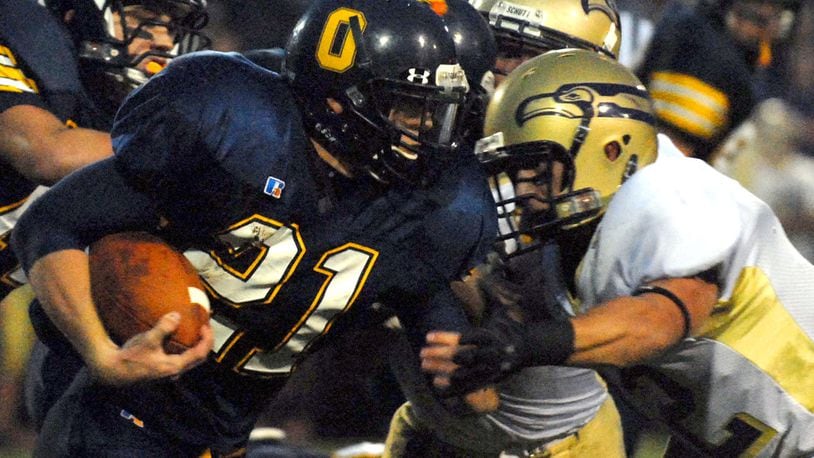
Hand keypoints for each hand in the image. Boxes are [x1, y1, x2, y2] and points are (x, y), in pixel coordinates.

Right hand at [89, 312, 213, 385]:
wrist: (112, 372)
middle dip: (204, 343)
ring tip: (193, 332)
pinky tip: (175, 339)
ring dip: (195, 347)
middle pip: (198, 359)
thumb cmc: (130, 357)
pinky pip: (179, 360)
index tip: (206, 326)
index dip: (207, 339)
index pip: (200, 354)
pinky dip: (183, 349)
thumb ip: (163, 327)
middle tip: (204, 327)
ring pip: (189, 361)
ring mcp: (167, 374)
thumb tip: (177, 315)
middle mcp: (174, 372)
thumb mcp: (148, 340)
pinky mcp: (160, 372)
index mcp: (175, 366)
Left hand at [422, 307, 528, 395]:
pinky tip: (437, 384)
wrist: (528, 349)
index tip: (428, 336)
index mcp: (492, 336)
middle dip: (440, 355)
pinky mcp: (489, 381)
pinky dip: (453, 388)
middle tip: (421, 352)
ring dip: (441, 369)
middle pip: (462, 356)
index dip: (446, 337)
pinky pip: (469, 387)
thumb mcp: (500, 312)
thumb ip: (487, 298)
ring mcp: (490, 370)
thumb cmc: (509, 328)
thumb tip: (475, 280)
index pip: (465, 337)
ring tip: (424, 365)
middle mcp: (491, 354)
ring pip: (463, 373)